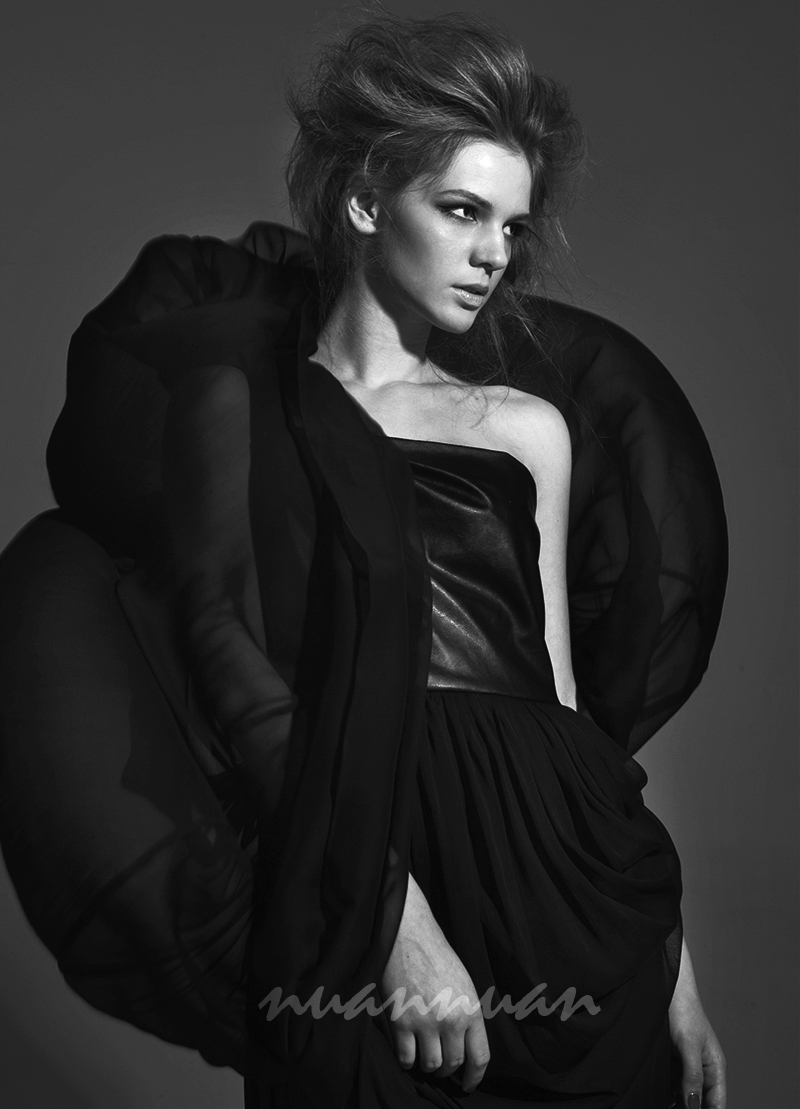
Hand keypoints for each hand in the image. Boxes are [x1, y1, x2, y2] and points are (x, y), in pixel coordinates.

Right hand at [380, 875, 489, 1092]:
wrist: (408, 935)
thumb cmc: (436, 956)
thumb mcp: (464, 984)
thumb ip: (466, 1016)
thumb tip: (464, 1048)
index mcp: (472, 1009)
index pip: (480, 1058)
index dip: (474, 1078)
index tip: (467, 1085)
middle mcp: (452, 1019)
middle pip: (453, 1064)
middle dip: (447, 1070)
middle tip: (440, 1065)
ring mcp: (425, 1022)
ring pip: (430, 1065)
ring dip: (426, 1065)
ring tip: (422, 1054)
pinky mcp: (401, 1021)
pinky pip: (405, 1058)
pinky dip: (405, 1060)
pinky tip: (406, 1050)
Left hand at [669, 979, 726, 1108]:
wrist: (665, 987)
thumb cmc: (683, 1010)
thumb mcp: (688, 1045)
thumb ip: (693, 1076)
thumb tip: (694, 1105)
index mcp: (715, 1068)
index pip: (716, 1104)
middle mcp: (703, 1070)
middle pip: (700, 1102)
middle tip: (672, 1108)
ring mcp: (687, 1066)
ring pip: (685, 1095)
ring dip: (677, 1103)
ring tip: (663, 1104)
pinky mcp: (672, 1061)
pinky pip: (672, 1084)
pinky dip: (667, 1093)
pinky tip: (657, 1096)